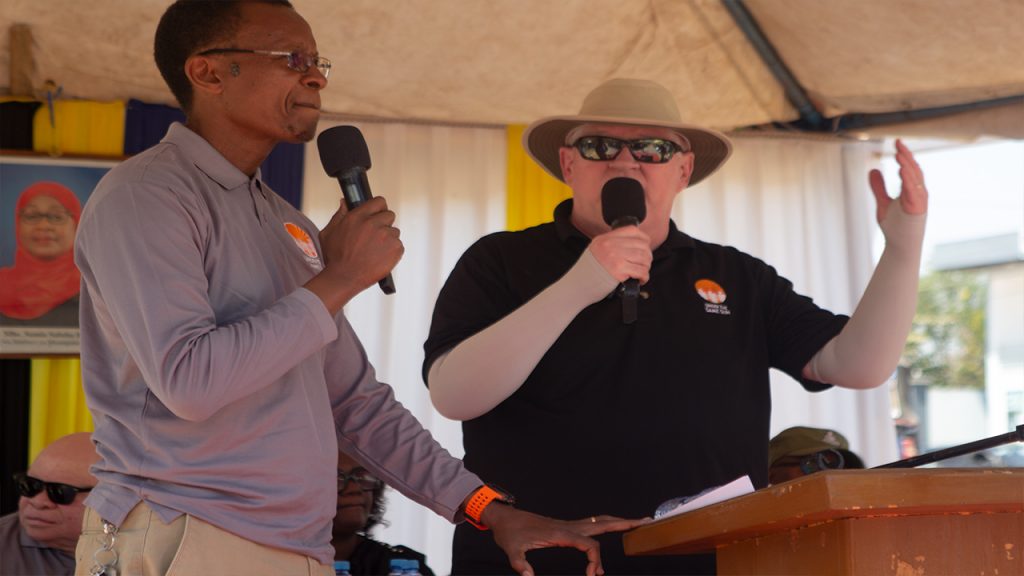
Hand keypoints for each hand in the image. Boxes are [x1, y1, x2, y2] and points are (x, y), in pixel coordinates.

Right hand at [305, 196, 402, 312]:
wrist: (344, 278)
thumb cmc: (335, 258)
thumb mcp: (329, 233)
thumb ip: (339, 215)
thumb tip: (344, 202)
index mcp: (358, 217)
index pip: (379, 202)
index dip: (379, 208)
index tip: (378, 213)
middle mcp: (373, 224)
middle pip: (390, 215)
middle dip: (384, 224)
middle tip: (375, 237)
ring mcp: (386, 236)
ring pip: (394, 232)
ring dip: (388, 239)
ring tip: (375, 251)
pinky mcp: (395, 248)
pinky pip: (399, 245)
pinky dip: (392, 252)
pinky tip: (380, 258)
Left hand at [483, 504, 648, 575]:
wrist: (504, 518)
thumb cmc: (509, 533)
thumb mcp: (512, 551)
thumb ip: (520, 565)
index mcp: (560, 532)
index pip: (589, 543)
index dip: (595, 560)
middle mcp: (567, 526)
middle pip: (602, 523)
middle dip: (624, 523)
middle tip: (646, 522)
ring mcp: (567, 525)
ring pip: (598, 522)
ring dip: (618, 522)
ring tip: (637, 523)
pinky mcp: (565, 527)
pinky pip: (591, 525)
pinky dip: (605, 526)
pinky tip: (612, 528)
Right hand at [587, 226, 652, 284]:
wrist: (579, 284)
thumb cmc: (589, 270)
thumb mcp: (597, 248)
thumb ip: (612, 243)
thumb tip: (634, 244)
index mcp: (606, 238)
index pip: (633, 231)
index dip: (644, 239)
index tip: (646, 247)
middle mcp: (611, 245)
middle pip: (641, 245)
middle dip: (647, 256)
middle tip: (645, 264)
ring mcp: (616, 256)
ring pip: (643, 258)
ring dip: (646, 266)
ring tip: (642, 272)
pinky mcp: (619, 270)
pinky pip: (641, 271)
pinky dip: (644, 276)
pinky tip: (641, 279)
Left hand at [868, 138, 927, 223]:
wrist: (900, 245)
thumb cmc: (895, 226)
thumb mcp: (883, 202)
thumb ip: (878, 187)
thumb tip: (873, 170)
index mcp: (912, 189)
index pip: (909, 167)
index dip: (904, 154)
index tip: (896, 142)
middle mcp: (918, 192)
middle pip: (914, 169)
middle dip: (906, 155)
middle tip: (898, 142)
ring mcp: (919, 200)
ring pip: (915, 178)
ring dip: (907, 164)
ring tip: (898, 153)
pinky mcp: (917, 208)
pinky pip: (913, 191)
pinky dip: (908, 179)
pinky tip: (901, 169)